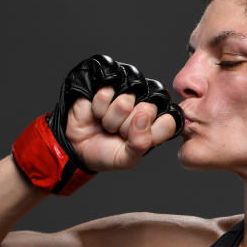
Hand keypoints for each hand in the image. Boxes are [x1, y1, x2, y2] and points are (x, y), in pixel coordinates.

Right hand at [56, 55, 182, 171]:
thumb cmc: (105, 153)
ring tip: (107, 125)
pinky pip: (107, 93)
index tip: (136, 140)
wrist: (78, 147)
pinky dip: (98, 108)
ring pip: (126, 101)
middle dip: (127, 127)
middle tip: (118, 133)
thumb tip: (142, 119)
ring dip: (111, 119)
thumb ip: (140, 145)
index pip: (168, 122)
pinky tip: (97, 113)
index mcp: (155, 126)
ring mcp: (127, 95)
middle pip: (148, 109)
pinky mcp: (109, 86)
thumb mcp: (126, 159)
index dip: (150, 132)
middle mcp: (143, 108)